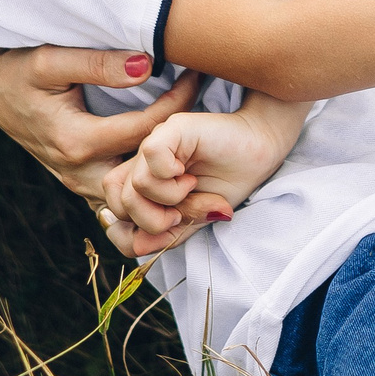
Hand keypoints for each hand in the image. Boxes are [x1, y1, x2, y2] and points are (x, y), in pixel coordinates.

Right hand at [0, 37, 202, 205]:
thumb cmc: (19, 68)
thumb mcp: (52, 59)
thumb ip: (99, 63)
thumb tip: (148, 65)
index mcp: (77, 141)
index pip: (148, 129)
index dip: (180, 103)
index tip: (203, 75)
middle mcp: (79, 171)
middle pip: (148, 178)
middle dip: (187, 168)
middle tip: (228, 146)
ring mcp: (79, 181)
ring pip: (135, 198)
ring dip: (170, 188)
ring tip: (211, 172)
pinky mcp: (80, 182)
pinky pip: (121, 199)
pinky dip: (148, 196)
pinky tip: (180, 186)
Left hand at [101, 103, 302, 256]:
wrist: (261, 150)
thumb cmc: (227, 182)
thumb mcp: (193, 221)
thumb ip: (165, 235)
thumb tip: (137, 246)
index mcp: (143, 181)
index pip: (113, 213)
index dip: (135, 232)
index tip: (169, 228)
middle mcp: (142, 161)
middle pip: (119, 204)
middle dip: (152, 222)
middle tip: (181, 213)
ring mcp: (154, 142)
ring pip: (135, 186)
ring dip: (168, 199)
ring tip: (191, 188)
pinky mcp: (171, 128)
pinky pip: (152, 158)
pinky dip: (171, 177)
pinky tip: (189, 174)